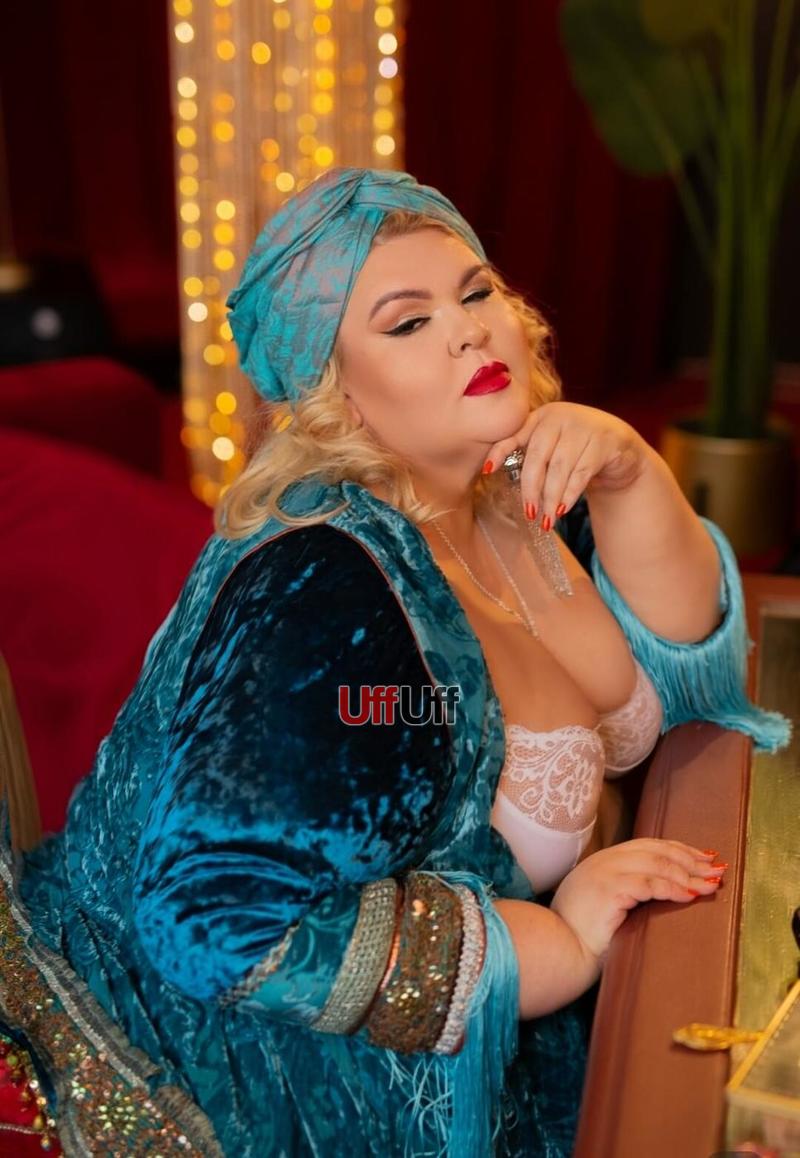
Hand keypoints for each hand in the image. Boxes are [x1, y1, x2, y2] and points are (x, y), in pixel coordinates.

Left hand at [484, 402, 646, 525]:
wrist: (619, 446)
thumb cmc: (576, 451)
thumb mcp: (552, 447)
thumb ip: (530, 456)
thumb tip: (499, 480)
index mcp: (541, 417)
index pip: (515, 434)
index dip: (499, 451)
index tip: (486, 470)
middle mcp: (560, 417)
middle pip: (538, 456)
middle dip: (531, 488)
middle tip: (528, 512)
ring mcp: (583, 427)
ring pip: (560, 468)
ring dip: (551, 498)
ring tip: (546, 521)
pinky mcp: (602, 443)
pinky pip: (581, 474)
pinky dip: (569, 496)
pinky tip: (561, 511)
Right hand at [551, 839, 725, 962]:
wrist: (560, 951)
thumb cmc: (583, 938)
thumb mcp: (607, 906)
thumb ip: (628, 893)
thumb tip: (667, 893)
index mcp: (603, 862)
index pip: (648, 846)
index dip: (679, 850)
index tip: (703, 859)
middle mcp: (604, 861)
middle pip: (657, 850)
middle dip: (691, 860)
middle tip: (716, 870)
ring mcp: (605, 872)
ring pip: (657, 864)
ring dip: (689, 875)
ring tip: (711, 885)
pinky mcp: (608, 889)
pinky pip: (649, 884)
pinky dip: (673, 888)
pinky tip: (690, 896)